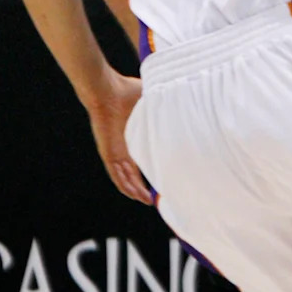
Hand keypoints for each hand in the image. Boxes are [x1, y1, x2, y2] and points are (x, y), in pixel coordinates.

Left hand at [86, 71, 152, 204]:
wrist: (108, 91)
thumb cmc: (126, 91)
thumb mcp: (149, 101)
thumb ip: (162, 105)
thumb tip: (183, 97)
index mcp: (132, 137)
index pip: (142, 160)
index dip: (151, 170)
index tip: (162, 178)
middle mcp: (124, 148)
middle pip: (134, 175)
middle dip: (144, 187)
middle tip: (156, 197)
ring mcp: (115, 153)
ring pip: (125, 179)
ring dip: (136, 191)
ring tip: (148, 200)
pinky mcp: (108, 154)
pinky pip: (117, 176)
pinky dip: (126, 186)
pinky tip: (135, 195)